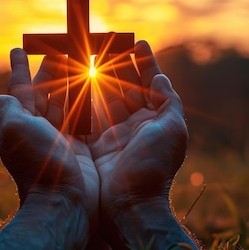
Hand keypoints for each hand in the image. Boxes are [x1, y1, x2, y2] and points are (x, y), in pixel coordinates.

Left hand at [0, 49, 97, 231]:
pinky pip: (87, 116)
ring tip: (82, 60)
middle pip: (47, 90)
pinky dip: (92, 99)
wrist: (64, 201)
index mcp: (22, 120)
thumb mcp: (14, 129)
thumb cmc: (37, 162)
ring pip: (69, 100)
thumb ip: (3, 109)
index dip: (20, 67)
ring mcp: (63, 137)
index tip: (19, 49)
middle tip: (61, 47)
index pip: (20, 87)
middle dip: (53, 68)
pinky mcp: (83, 147)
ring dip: (74, 79)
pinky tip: (98, 87)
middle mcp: (41, 127)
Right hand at [87, 40, 187, 239]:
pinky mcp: (93, 144)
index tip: (138, 42)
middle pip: (126, 87)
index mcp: (155, 121)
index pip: (150, 84)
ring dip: (98, 75)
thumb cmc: (155, 167)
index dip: (145, 63)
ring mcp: (113, 134)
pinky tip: (76, 78)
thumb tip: (161, 77)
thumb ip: (168, 101)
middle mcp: (135, 126)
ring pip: (105, 97)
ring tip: (90, 54)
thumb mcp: (172, 131)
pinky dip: (83, 96)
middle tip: (108, 42)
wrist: (130, 207)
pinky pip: (88, 114)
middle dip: (118, 64)